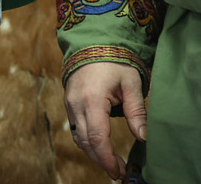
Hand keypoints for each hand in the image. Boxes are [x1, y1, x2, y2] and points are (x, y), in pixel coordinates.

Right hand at [65, 63, 146, 180]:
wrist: (92, 41)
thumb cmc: (113, 60)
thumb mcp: (130, 83)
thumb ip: (136, 111)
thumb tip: (143, 137)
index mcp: (92, 98)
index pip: (97, 138)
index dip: (107, 159)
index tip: (119, 171)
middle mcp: (76, 103)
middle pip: (86, 142)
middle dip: (102, 160)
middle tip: (119, 171)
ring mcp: (69, 102)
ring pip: (78, 137)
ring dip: (93, 152)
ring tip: (111, 160)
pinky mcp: (68, 102)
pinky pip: (74, 127)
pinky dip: (86, 140)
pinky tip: (99, 144)